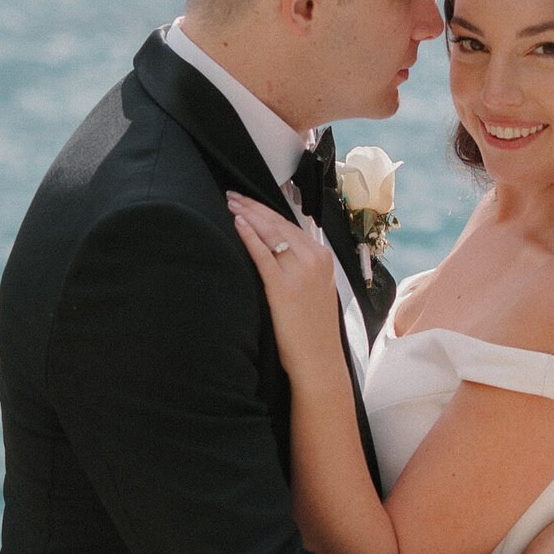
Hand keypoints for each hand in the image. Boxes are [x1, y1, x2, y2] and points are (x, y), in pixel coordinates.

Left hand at [227, 193, 345, 379]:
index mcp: (322, 257)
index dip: (266, 209)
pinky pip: (263, 255)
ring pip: (271, 233)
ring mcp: (300, 272)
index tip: (248, 200)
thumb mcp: (315, 289)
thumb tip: (277, 250)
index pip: (290, 223)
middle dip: (253, 207)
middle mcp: (314, 260)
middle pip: (279, 224)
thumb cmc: (313, 330)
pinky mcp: (283, 288)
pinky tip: (238, 224)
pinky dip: (250, 237)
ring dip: (248, 215)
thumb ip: (300, 267)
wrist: (319, 359)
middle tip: (233, 195)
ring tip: (230, 203)